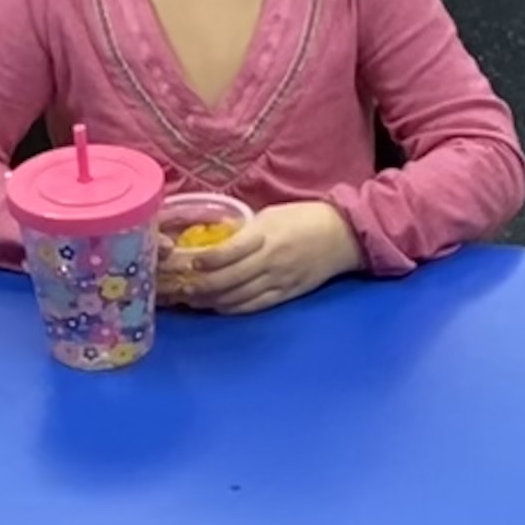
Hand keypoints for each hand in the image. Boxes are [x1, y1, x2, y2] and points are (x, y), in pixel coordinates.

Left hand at [168, 201, 360, 314]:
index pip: (229, 252)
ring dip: (213, 301)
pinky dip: (233, 309)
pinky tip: (219, 307)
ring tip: (193, 300)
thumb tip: (216, 239)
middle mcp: (270, 260)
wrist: (342, 235)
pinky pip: (255, 306)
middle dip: (202, 287)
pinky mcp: (286, 294)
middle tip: (182, 289)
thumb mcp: (271, 215)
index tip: (190, 263)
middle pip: (229, 279)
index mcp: (265, 236)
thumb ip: (245, 230)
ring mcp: (279, 280)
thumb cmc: (304, 218)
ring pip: (238, 297)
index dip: (206, 261)